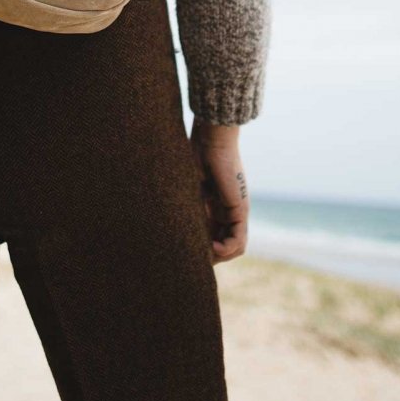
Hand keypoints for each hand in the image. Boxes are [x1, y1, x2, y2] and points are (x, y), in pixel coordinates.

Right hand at [189, 119, 248, 264]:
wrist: (210, 140)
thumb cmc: (193, 156)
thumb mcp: (185, 188)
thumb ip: (183, 205)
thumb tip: (159, 225)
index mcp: (214, 207)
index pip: (213, 237)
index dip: (202, 249)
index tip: (186, 252)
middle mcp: (227, 212)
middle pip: (224, 246)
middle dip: (211, 257)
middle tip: (193, 260)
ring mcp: (235, 212)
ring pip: (234, 247)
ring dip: (220, 256)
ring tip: (204, 255)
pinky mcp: (240, 210)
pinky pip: (239, 240)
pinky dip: (227, 249)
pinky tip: (213, 247)